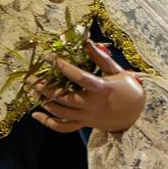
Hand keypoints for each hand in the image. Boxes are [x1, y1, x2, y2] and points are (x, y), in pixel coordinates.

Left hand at [30, 40, 145, 133]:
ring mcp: (87, 117)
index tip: (50, 57)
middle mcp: (92, 105)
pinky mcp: (84, 124)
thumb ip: (100, 57)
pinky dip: (48, 123)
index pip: (80, 78)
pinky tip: (35, 115)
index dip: (64, 67)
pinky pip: (64, 128)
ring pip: (61, 113)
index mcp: (102, 89)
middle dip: (45, 88)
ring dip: (44, 102)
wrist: (136, 114)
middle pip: (64, 98)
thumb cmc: (127, 88)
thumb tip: (86, 41)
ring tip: (31, 90)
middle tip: (31, 78)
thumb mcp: (116, 70)